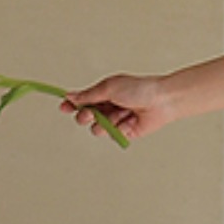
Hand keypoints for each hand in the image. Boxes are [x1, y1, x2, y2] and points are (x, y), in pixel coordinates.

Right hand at [58, 73, 174, 144]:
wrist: (160, 101)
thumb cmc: (139, 89)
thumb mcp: (109, 88)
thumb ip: (89, 95)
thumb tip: (70, 95)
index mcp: (104, 92)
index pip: (82, 100)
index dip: (72, 104)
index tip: (63, 107)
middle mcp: (109, 106)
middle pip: (86, 116)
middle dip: (86, 116)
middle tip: (91, 114)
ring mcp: (116, 120)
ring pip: (97, 128)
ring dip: (105, 123)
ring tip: (118, 115)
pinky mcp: (124, 132)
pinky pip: (112, 135)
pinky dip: (119, 128)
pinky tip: (130, 121)